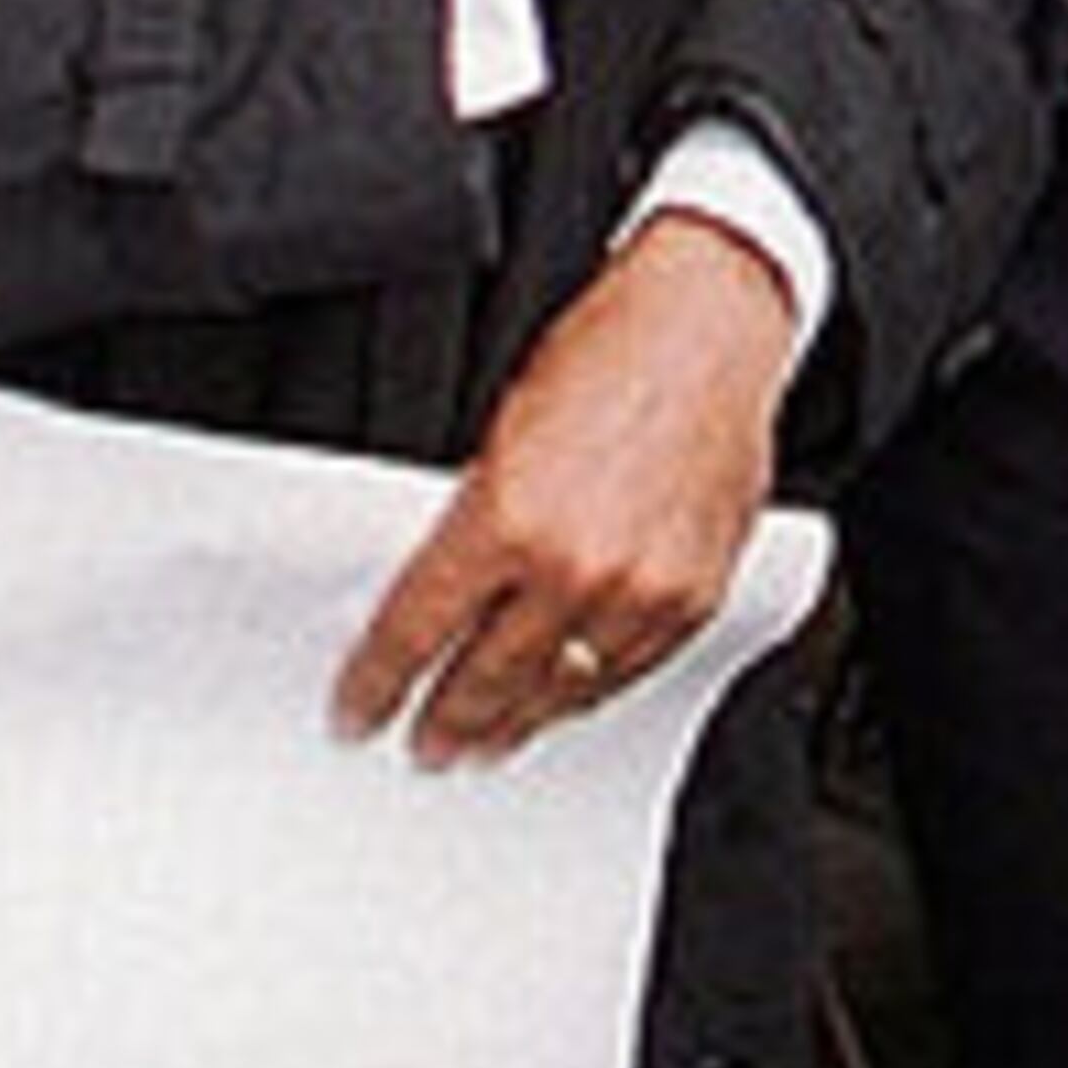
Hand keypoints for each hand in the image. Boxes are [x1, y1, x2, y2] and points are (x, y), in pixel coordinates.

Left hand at [332, 212, 791, 766]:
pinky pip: (630, 673)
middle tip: (424, 743)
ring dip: (517, 722)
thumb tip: (445, 592)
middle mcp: (575, 565)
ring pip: (561, 691)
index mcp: (507, 517)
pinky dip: (590, 692)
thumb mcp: (503, 430)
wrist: (708, 325)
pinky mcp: (695, 597)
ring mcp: (641, 590)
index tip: (359, 709)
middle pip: (486, 679)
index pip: (417, 630)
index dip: (378, 681)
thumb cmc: (609, 353)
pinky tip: (566, 699)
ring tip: (487, 741)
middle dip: (445, 720)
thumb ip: (475, 521)